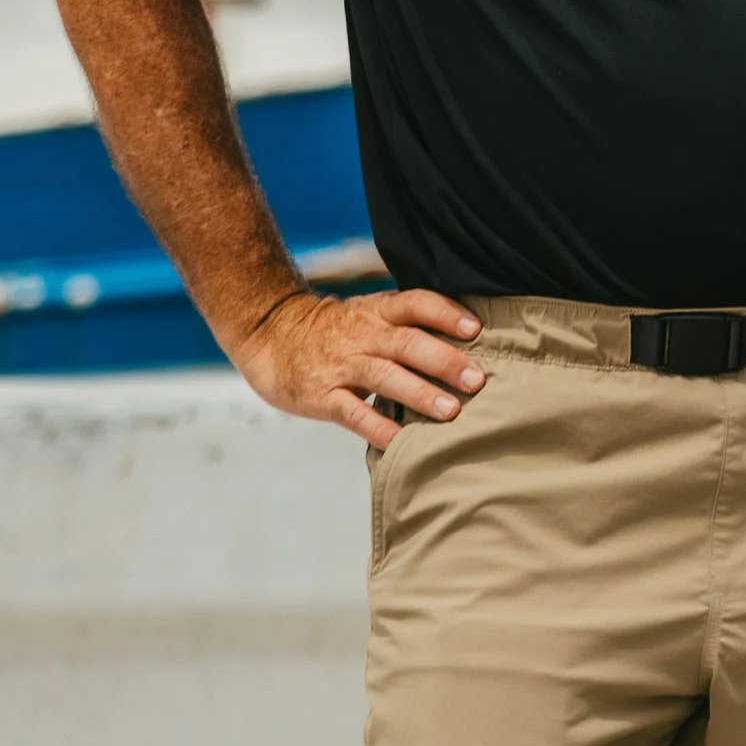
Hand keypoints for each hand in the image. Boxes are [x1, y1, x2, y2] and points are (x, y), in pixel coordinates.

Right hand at [234, 285, 485, 449]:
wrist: (269, 334)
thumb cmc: (334, 329)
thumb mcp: (368, 314)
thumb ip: (408, 325)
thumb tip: (468, 343)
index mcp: (378, 311)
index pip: (416, 304)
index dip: (446, 314)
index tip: (475, 329)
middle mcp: (363, 335)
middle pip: (408, 343)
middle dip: (444, 361)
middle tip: (477, 380)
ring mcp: (342, 365)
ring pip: (385, 376)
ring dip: (420, 394)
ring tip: (451, 411)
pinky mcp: (322, 395)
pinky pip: (353, 413)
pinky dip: (378, 427)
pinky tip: (401, 442)